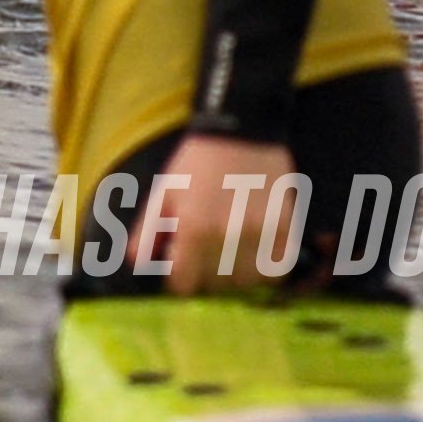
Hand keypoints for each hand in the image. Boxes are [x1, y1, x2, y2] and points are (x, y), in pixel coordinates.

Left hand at [134, 130, 300, 295]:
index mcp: (193, 227)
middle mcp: (227, 236)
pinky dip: (263, 268)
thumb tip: (137, 263)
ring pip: (244, 283)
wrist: (242, 135)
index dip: (177, 276)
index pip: (183, 285)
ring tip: (227, 248)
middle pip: (213, 286)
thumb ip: (146, 231)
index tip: (180, 262)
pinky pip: (274, 272)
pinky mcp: (285, 231)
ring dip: (233, 274)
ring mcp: (260, 235)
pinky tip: (252, 249)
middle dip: (203, 273)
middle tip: (203, 249)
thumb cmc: (196, 164)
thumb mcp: (164, 193)